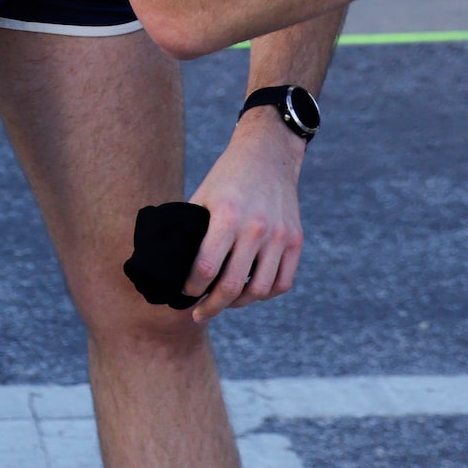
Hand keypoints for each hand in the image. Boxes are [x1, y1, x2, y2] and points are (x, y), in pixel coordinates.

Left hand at [182, 108, 307, 322]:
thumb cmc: (227, 178)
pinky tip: (249, 292)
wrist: (268, 155)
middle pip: (232, 287)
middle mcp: (256, 228)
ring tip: (222, 302)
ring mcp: (280, 236)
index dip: (191, 288)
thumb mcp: (202, 196)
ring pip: (259, 291)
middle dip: (210, 306)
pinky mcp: (295, 240)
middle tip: (197, 313)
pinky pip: (282, 282)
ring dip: (237, 304)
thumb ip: (192, 230)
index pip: (205, 268)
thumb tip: (171, 266)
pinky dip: (264, 294)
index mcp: (227, 215)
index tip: (183, 293)